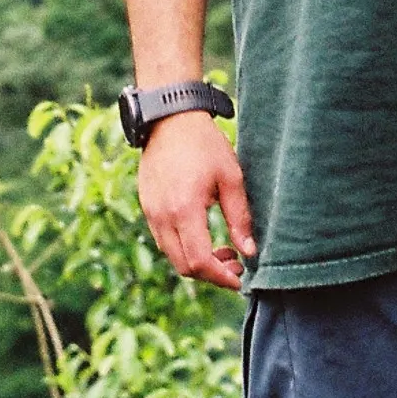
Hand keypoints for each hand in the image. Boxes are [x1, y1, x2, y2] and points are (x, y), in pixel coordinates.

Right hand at [136, 113, 256, 289]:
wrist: (170, 119)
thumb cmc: (205, 145)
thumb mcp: (231, 178)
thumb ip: (240, 218)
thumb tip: (249, 251)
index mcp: (185, 210)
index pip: (199, 261)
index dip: (220, 277)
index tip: (240, 278)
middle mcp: (162, 216)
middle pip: (183, 266)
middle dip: (211, 274)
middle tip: (235, 264)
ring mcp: (151, 212)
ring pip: (172, 255)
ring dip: (197, 262)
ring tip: (223, 250)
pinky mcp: (147, 207)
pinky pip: (164, 240)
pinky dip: (184, 248)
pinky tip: (203, 235)